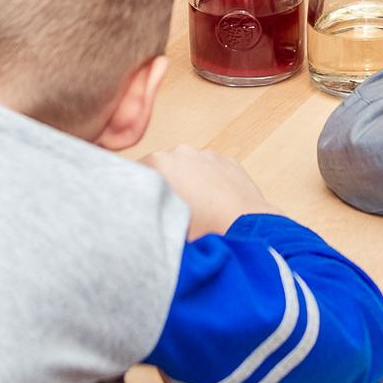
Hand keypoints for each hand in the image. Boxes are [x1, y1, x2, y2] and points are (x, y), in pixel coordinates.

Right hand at [144, 145, 276, 240]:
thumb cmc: (203, 230)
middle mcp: (182, 152)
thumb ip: (148, 213)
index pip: (137, 171)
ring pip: (190, 167)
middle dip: (166, 184)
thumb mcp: (163, 226)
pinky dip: (211, 182)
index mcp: (160, 163)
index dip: (139, 190)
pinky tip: (215, 204)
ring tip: (198, 209)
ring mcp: (207, 154)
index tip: (144, 204)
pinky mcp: (228, 161)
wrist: (245, 228)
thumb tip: (138, 218)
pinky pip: (212, 170)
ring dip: (190, 182)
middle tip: (172, 211)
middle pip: (165, 167)